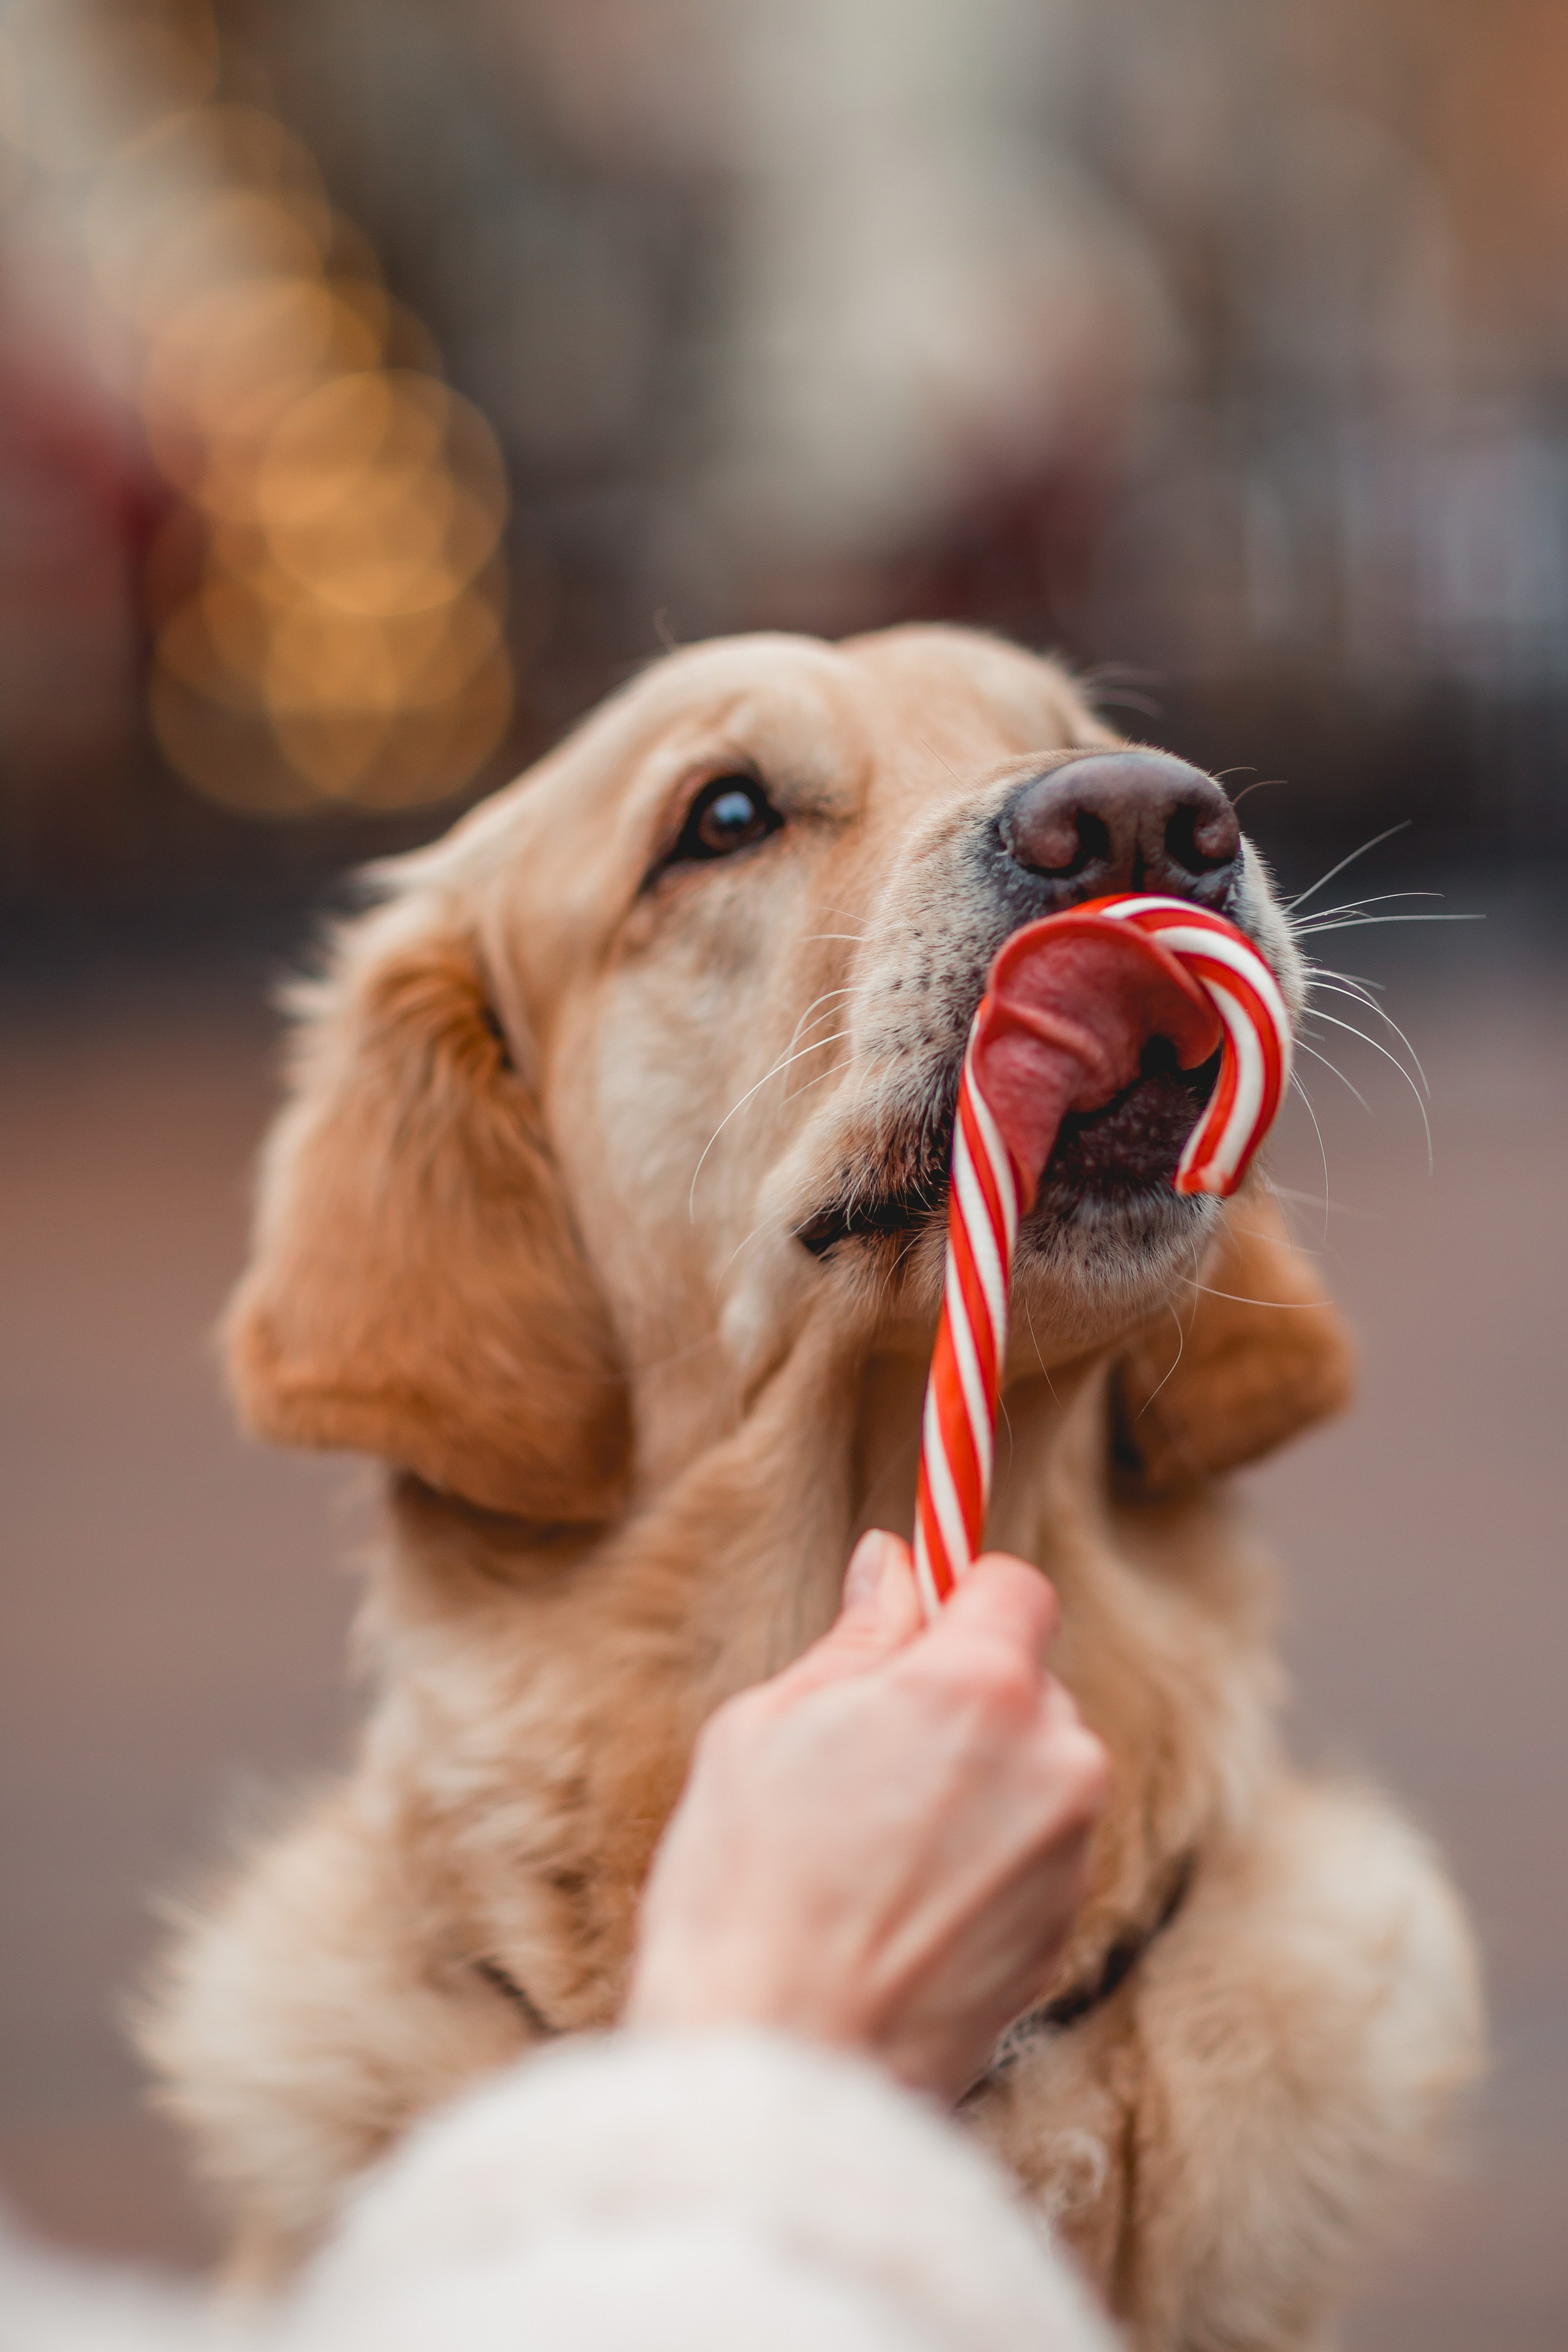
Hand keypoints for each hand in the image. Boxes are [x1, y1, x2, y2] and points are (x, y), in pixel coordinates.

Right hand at [627, 1532, 1108, 2102]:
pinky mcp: (1063, 1935)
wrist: (779, 2063)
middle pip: (1027, 1685)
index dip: (961, 1597)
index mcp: (979, 1688)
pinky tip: (899, 1907)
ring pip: (1032, 1773)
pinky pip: (1030, 1857)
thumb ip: (857, 1639)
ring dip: (976, 1786)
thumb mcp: (769, 1724)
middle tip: (862, 1754)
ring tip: (871, 1848)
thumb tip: (893, 1565)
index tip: (918, 1620)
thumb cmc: (748, 1884)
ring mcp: (1067, 1854)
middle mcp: (1052, 1760)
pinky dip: (981, 1863)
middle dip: (961, 1699)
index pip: (1015, 1587)